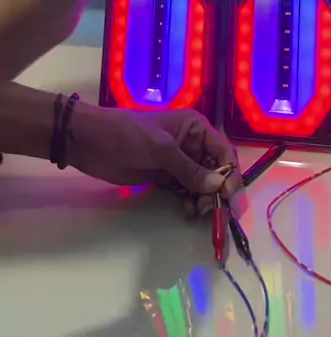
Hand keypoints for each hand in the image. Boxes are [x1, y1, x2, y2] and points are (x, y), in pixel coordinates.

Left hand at [70, 104, 241, 214]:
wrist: (91, 142)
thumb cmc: (128, 135)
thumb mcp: (161, 149)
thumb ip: (190, 169)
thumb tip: (218, 185)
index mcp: (195, 128)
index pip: (223, 151)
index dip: (230, 173)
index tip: (229, 195)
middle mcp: (191, 144)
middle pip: (215, 170)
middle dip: (216, 189)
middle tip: (207, 207)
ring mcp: (177, 161)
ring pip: (201, 183)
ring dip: (202, 198)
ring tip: (195, 210)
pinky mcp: (164, 176)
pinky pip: (184, 190)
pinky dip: (188, 200)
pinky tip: (186, 210)